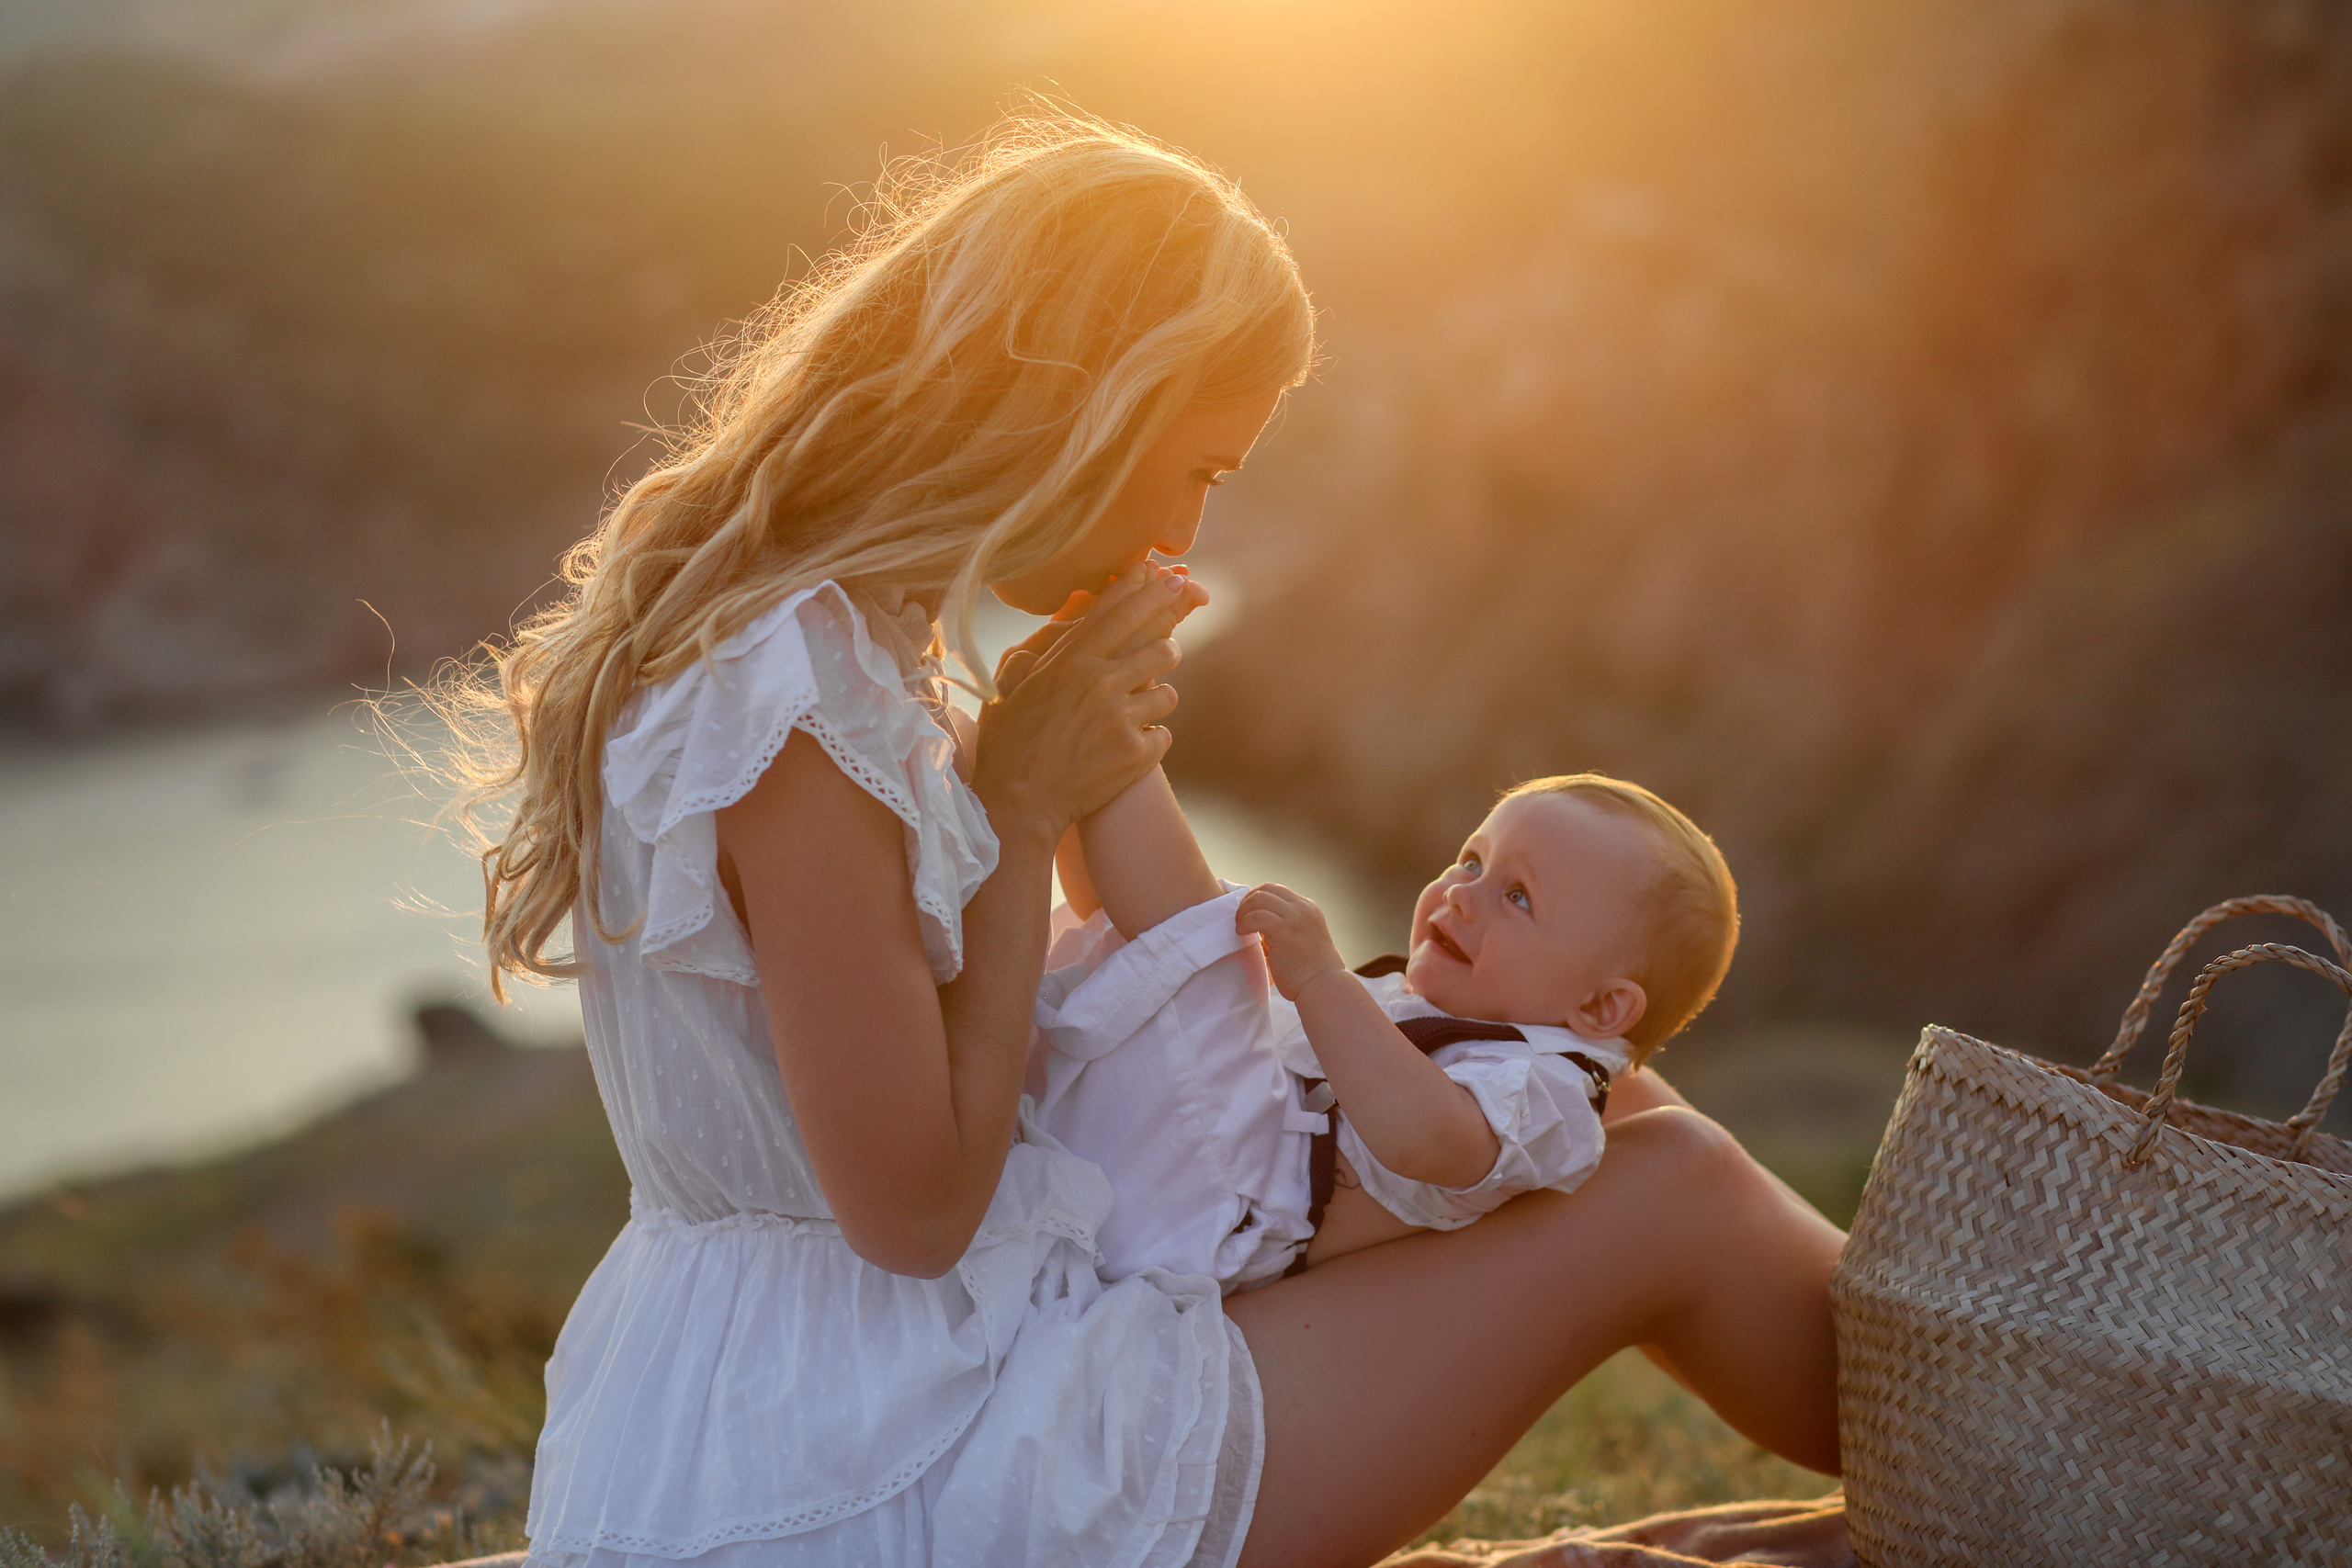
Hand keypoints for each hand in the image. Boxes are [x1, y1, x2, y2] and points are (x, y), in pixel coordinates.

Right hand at [972, 564, 1201, 843]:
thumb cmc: (1007, 745)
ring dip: (1155, 700)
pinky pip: (1164, 734)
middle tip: (1157, 657)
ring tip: (1134, 713)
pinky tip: (1128, 748)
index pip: (1119, 612)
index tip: (1168, 577)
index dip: (1147, 590)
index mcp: (1070, 662)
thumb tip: (1069, 619)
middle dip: (1164, 649)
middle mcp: (1101, 684)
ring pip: (1169, 692)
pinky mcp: (1137, 754)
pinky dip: (1149, 740)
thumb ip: (1041, 648)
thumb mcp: (1010, 686)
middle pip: (1161, 647)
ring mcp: (1122, 719)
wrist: (1016, 807)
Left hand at [1236, 882, 1347, 999]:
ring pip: (1260, 898)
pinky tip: (1243, 933)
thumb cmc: (1309, 971)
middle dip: (1248, 902)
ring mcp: (1295, 917)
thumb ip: (1283, 927)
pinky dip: (1245, 922)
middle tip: (1240, 920)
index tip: (1248, 915)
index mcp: (1308, 908)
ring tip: (1241, 928)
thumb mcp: (1300, 939)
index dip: (1257, 899)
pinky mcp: (1285, 930)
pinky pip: (1256, 916)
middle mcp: (1303, 908)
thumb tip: (1255, 923)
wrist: (1323, 986)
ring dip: (1244, 912)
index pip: (1276, 891)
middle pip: (1266, 889)